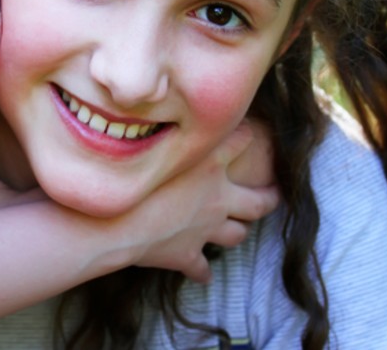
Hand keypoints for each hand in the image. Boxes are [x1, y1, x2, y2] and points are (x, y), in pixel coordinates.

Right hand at [120, 121, 278, 282]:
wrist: (113, 226)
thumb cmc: (127, 179)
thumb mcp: (150, 143)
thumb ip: (167, 130)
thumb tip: (165, 113)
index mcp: (209, 164)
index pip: (242, 140)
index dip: (246, 134)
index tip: (246, 132)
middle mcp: (216, 198)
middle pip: (258, 202)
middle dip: (268, 198)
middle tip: (273, 195)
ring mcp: (205, 230)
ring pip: (236, 234)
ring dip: (236, 231)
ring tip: (234, 229)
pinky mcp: (186, 255)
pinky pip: (201, 268)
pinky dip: (202, 271)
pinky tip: (201, 273)